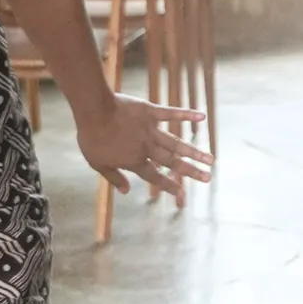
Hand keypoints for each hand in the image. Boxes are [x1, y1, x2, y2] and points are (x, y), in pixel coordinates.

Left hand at [75, 93, 212, 205]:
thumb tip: (126, 191)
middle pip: (172, 162)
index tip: (182, 193)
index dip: (169, 185)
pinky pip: (171, 113)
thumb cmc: (92, 138)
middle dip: (191, 171)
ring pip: (176, 143)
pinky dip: (187, 114)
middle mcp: (147, 147)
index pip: (155, 177)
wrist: (93, 110)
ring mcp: (151, 129)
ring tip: (210, 158)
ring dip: (194, 151)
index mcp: (135, 161)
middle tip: (208, 177)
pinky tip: (201, 116)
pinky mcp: (150, 111)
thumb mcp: (98, 164)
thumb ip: (114, 178)